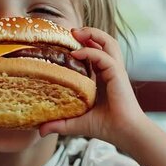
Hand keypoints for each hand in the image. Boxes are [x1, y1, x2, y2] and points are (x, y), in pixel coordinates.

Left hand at [39, 27, 145, 145]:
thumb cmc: (106, 128)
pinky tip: (76, 54)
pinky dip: (91, 52)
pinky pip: (104, 57)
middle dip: (89, 33)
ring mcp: (116, 71)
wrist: (125, 134)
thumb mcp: (77, 123)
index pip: (96, 53)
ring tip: (77, 32)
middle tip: (72, 31)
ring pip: (109, 43)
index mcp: (104, 78)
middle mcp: (110, 71)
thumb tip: (40, 129)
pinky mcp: (118, 75)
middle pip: (104, 42)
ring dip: (93, 34)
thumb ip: (60, 123)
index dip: (84, 44)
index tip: (67, 41)